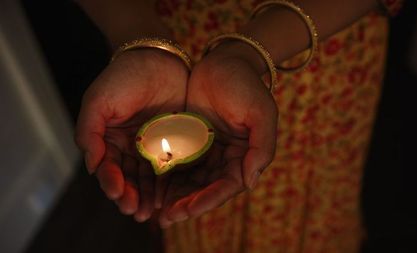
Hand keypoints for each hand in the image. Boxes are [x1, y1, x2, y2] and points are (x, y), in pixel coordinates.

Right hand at [75, 49, 187, 221]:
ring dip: (150, 196)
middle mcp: (131, 147)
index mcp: (110, 140)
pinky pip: (173, 167)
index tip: (118, 194)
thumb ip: (89, 131)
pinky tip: (172, 196)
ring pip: (150, 178)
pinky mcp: (176, 143)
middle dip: (131, 197)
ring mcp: (154, 146)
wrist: (158, 57)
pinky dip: (170, 183)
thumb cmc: (124, 77)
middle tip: (136, 212)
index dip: (112, 183)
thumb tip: (92, 165)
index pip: (108, 168)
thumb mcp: (98, 100)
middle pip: (129, 178)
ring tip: (153, 212)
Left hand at [157, 42, 277, 226]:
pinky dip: (167, 177)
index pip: (227, 185)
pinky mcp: (190, 140)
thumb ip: (262, 148)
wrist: (226, 61)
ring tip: (156, 210)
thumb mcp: (262, 114)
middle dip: (187, 204)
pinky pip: (178, 163)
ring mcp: (207, 150)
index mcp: (244, 156)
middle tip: (167, 217)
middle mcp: (226, 158)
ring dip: (175, 196)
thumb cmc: (247, 86)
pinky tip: (152, 187)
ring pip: (190, 180)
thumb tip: (250, 182)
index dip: (209, 199)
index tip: (188, 210)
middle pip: (206, 188)